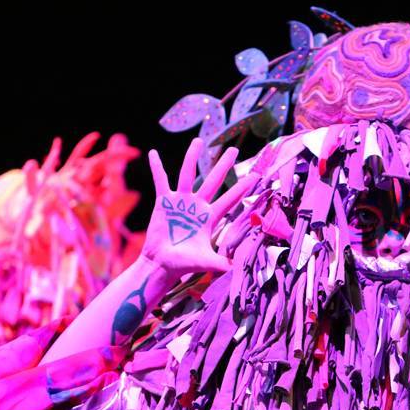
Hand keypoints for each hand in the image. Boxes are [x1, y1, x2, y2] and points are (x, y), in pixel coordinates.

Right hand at [142, 138, 259, 275]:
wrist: (162, 264)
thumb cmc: (184, 264)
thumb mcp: (206, 262)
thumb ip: (221, 262)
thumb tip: (236, 269)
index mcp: (210, 218)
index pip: (230, 199)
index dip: (242, 188)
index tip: (256, 176)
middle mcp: (197, 206)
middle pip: (213, 180)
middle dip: (223, 165)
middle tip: (233, 150)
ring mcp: (180, 202)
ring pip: (188, 174)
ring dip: (192, 157)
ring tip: (198, 141)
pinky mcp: (164, 202)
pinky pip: (161, 181)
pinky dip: (157, 168)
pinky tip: (153, 153)